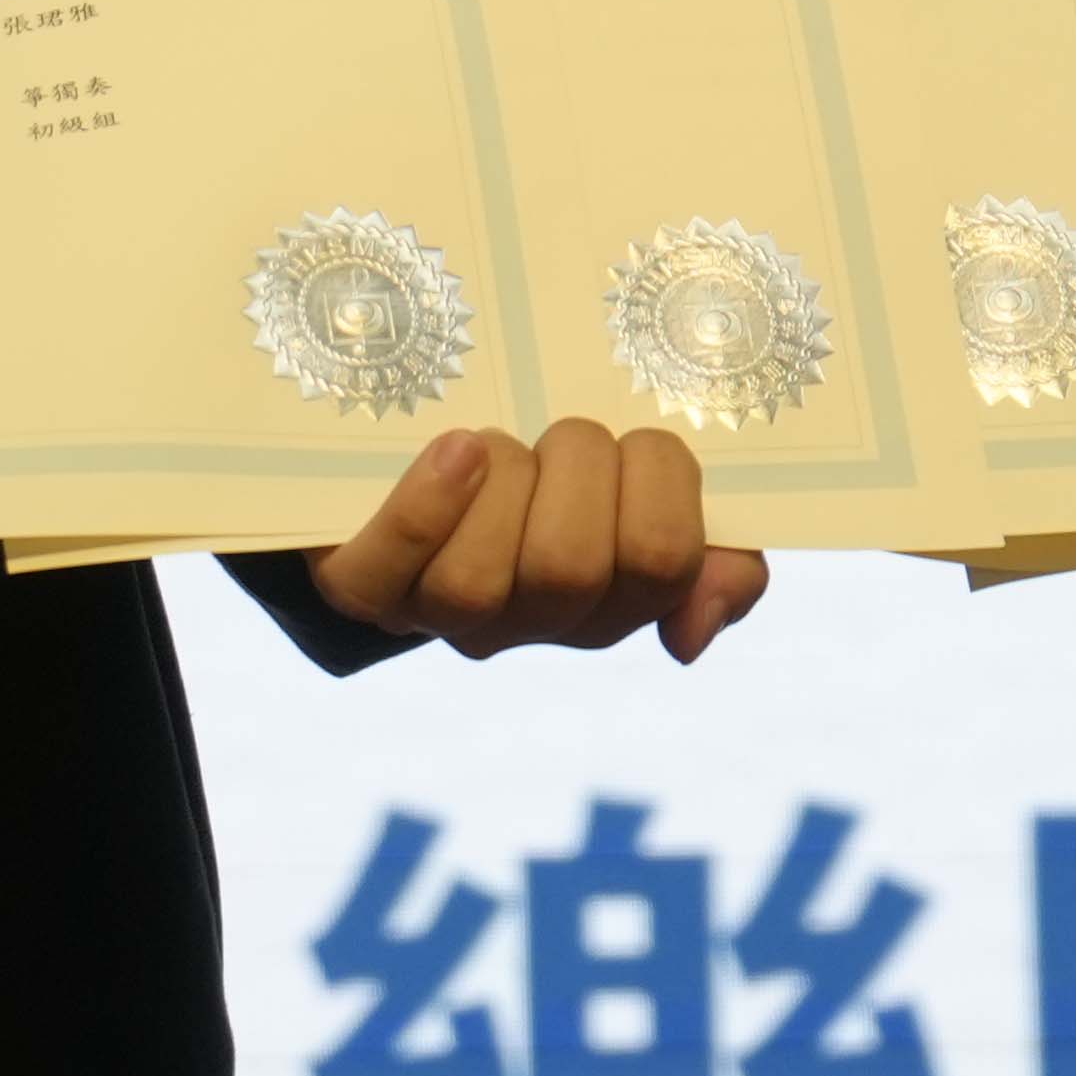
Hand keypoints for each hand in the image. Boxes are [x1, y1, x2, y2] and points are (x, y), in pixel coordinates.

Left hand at [306, 422, 773, 662]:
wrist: (417, 467)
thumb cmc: (553, 475)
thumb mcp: (648, 496)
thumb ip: (710, 559)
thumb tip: (688, 635)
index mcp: (612, 601)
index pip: (663, 559)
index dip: (662, 480)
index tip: (637, 443)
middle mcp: (529, 625)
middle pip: (569, 567)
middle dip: (576, 466)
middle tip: (561, 440)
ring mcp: (441, 615)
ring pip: (478, 580)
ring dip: (498, 481)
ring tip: (495, 449)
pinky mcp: (365, 587)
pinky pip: (388, 569)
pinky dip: (424, 506)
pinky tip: (456, 448)